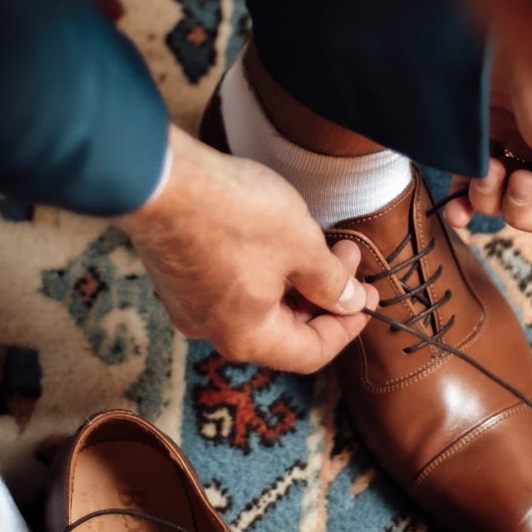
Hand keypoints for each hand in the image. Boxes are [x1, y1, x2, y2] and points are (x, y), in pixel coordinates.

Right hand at [122, 126, 378, 370]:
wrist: (161, 178)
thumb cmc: (234, 215)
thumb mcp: (301, 246)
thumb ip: (331, 281)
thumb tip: (349, 301)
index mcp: (249, 338)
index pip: (312, 353)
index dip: (348, 326)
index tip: (369, 295)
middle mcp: (215, 331)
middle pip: (284, 330)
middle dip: (323, 296)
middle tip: (350, 258)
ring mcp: (190, 305)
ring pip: (257, 306)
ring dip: (295, 280)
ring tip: (318, 241)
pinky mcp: (177, 277)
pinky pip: (231, 287)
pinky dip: (264, 271)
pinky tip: (278, 237)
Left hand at [444, 59, 531, 258]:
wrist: (497, 35)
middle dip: (528, 210)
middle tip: (518, 180)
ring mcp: (526, 148)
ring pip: (509, 204)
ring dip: (495, 200)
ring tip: (491, 170)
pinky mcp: (489, 139)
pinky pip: (476, 188)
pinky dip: (466, 201)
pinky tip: (456, 206)